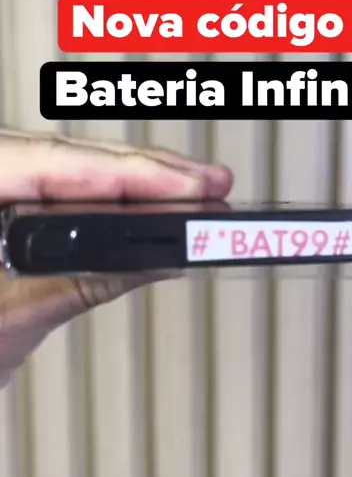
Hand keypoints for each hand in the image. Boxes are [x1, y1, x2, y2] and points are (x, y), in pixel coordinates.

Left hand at [0, 127, 232, 387]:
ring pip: (60, 170)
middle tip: (207, 185)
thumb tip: (155, 254)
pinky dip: (100, 203)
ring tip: (189, 193)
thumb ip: (84, 281)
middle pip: (60, 157)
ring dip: (129, 185)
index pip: (49, 165)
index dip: (130, 175)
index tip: (187, 188)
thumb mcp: (9, 319)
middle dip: (142, 174)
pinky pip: (49, 192)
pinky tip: (140, 202)